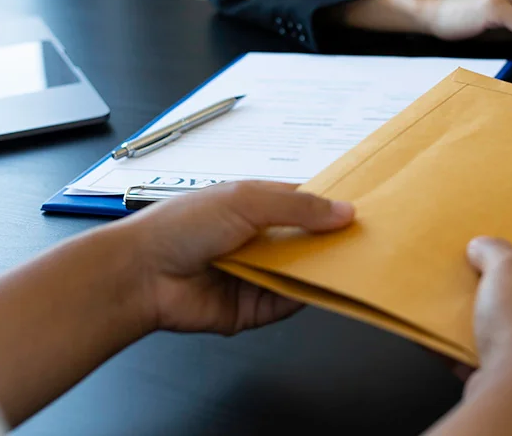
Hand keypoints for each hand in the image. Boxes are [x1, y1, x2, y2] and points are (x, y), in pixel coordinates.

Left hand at [120, 181, 354, 334]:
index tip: (364, 211)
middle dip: (335, 241)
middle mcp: (261, 240)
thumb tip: (343, 211)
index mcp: (258, 206)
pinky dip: (306, 297)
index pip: (307, 205)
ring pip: (305, 273)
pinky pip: (289, 303)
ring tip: (357, 263)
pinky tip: (325, 288)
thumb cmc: (181, 226)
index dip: (333, 208)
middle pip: (310, 241)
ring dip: (325, 270)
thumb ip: (298, 207)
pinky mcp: (254, 308)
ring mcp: (259, 274)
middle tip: (370, 240)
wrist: (141, 274)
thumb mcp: (246, 201)